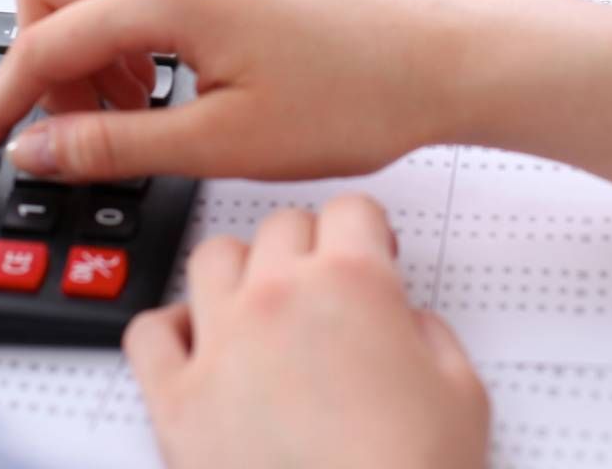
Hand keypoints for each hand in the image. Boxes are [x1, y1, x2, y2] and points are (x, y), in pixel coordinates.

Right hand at [0, 0, 474, 180]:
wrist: (438, 60)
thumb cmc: (354, 96)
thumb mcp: (222, 142)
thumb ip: (114, 144)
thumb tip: (37, 149)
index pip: (42, 43)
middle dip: (35, 63)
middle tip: (63, 132)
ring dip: (79, 48)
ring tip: (124, 118)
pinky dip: (119, 33)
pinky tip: (158, 88)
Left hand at [125, 195, 488, 468]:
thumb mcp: (463, 394)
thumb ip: (431, 336)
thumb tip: (407, 323)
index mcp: (352, 284)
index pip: (351, 210)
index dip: (367, 234)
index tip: (370, 255)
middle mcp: (277, 299)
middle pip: (280, 227)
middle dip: (308, 249)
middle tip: (324, 290)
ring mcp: (219, 345)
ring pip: (211, 259)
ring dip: (239, 273)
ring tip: (260, 308)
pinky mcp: (175, 401)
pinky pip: (148, 333)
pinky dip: (169, 330)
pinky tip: (198, 348)